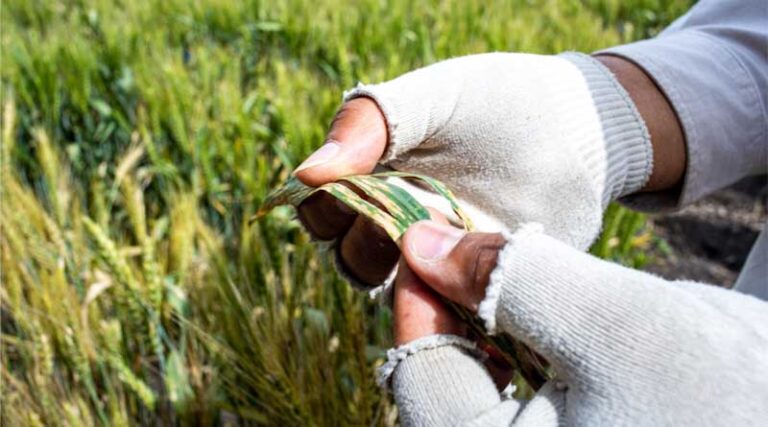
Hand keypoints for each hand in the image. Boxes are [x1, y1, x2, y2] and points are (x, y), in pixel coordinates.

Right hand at [295, 52, 664, 287]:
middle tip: (413, 211)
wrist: (581, 132)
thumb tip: (306, 173)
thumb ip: (371, 125)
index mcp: (375, 176)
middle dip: (370, 240)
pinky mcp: (477, 288)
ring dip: (407, 275)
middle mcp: (398, 222)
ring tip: (446, 240)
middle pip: (351, 255)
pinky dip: (445, 304)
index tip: (353, 188)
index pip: (322, 209)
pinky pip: (446, 314)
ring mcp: (439, 259)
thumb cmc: (501, 103)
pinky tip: (465, 280)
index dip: (327, 206)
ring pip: (393, 292)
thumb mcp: (435, 97)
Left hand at [388, 220, 767, 424]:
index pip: (422, 376)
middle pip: (439, 382)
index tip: (421, 234)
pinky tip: (524, 311)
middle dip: (444, 309)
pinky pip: (506, 395)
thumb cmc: (724, 391)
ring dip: (474, 324)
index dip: (416, 294)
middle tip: (452, 245)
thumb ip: (508, 280)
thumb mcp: (613, 323)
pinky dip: (508, 345)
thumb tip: (421, 244)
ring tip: (490, 272)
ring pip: (469, 385)